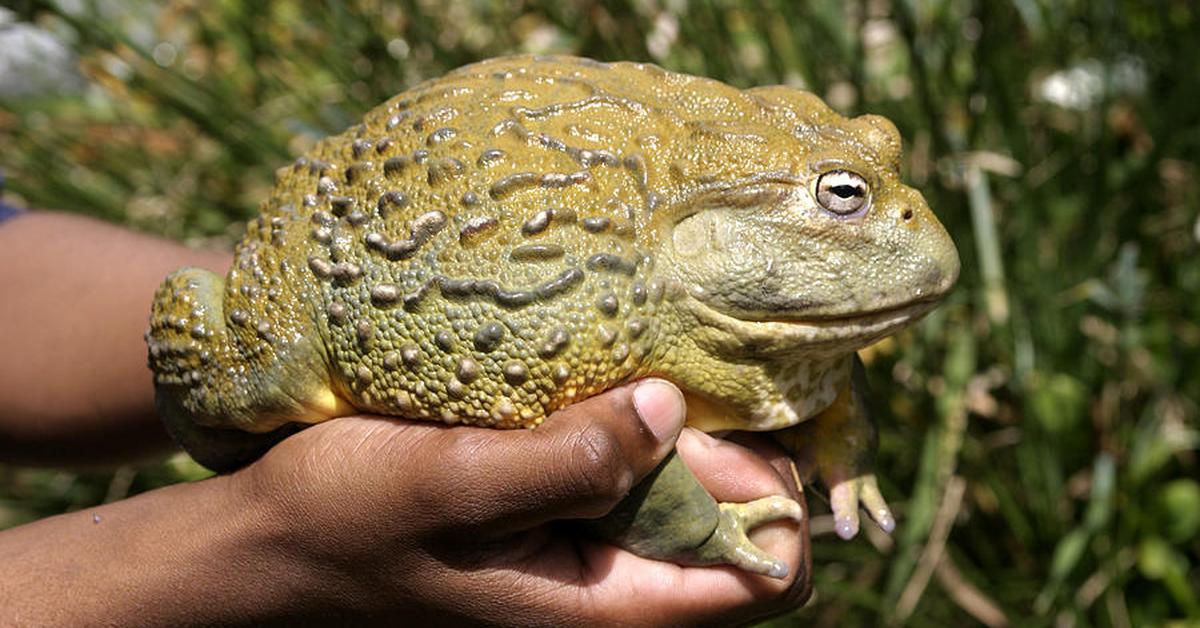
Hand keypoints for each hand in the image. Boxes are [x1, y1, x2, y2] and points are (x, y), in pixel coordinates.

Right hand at [235, 379, 810, 625]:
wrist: (275, 541)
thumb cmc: (347, 518)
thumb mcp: (451, 485)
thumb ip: (566, 460)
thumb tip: (670, 408)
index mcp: (606, 603)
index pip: (766, 576)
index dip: (777, 496)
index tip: (723, 419)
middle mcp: (615, 584)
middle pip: (747, 522)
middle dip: (736, 443)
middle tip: (680, 365)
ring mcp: (591, 547)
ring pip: (698, 489)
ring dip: (685, 423)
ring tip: (643, 358)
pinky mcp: (562, 509)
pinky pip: (641, 468)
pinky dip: (638, 418)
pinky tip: (603, 371)